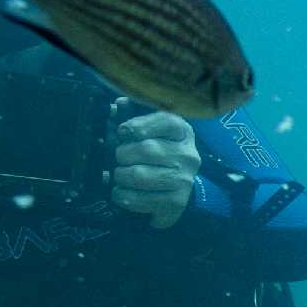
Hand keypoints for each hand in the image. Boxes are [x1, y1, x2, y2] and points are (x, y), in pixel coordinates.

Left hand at [110, 110, 198, 228]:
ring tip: (120, 176)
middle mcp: (188, 156)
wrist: (176, 187)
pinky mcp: (176, 202)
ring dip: (120, 176)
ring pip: (139, 175)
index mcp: (182, 133)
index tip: (123, 132)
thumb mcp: (148, 130)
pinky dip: (123, 196)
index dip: (139, 125)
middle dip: (122, 154)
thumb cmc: (156, 151)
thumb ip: (133, 114)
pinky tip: (122, 192)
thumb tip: (118, 104)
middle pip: (146, 149)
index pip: (166, 121)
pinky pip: (139, 199)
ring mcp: (184, 180)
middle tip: (119, 158)